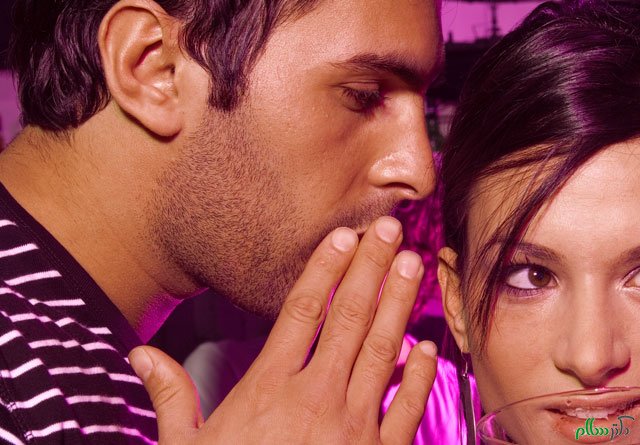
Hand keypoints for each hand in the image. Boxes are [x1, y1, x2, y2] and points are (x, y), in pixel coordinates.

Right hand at [129, 216, 437, 443]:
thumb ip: (171, 397)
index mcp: (268, 390)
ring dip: (399, 304)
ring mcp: (352, 430)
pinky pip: (405, 409)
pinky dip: (418, 375)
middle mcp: (315, 400)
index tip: (343, 236)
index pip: (301, 311)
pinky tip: (426, 346)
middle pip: (348, 318)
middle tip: (389, 228)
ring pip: (381, 351)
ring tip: (413, 263)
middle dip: (371, 268)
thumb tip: (140, 355)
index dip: (324, 269)